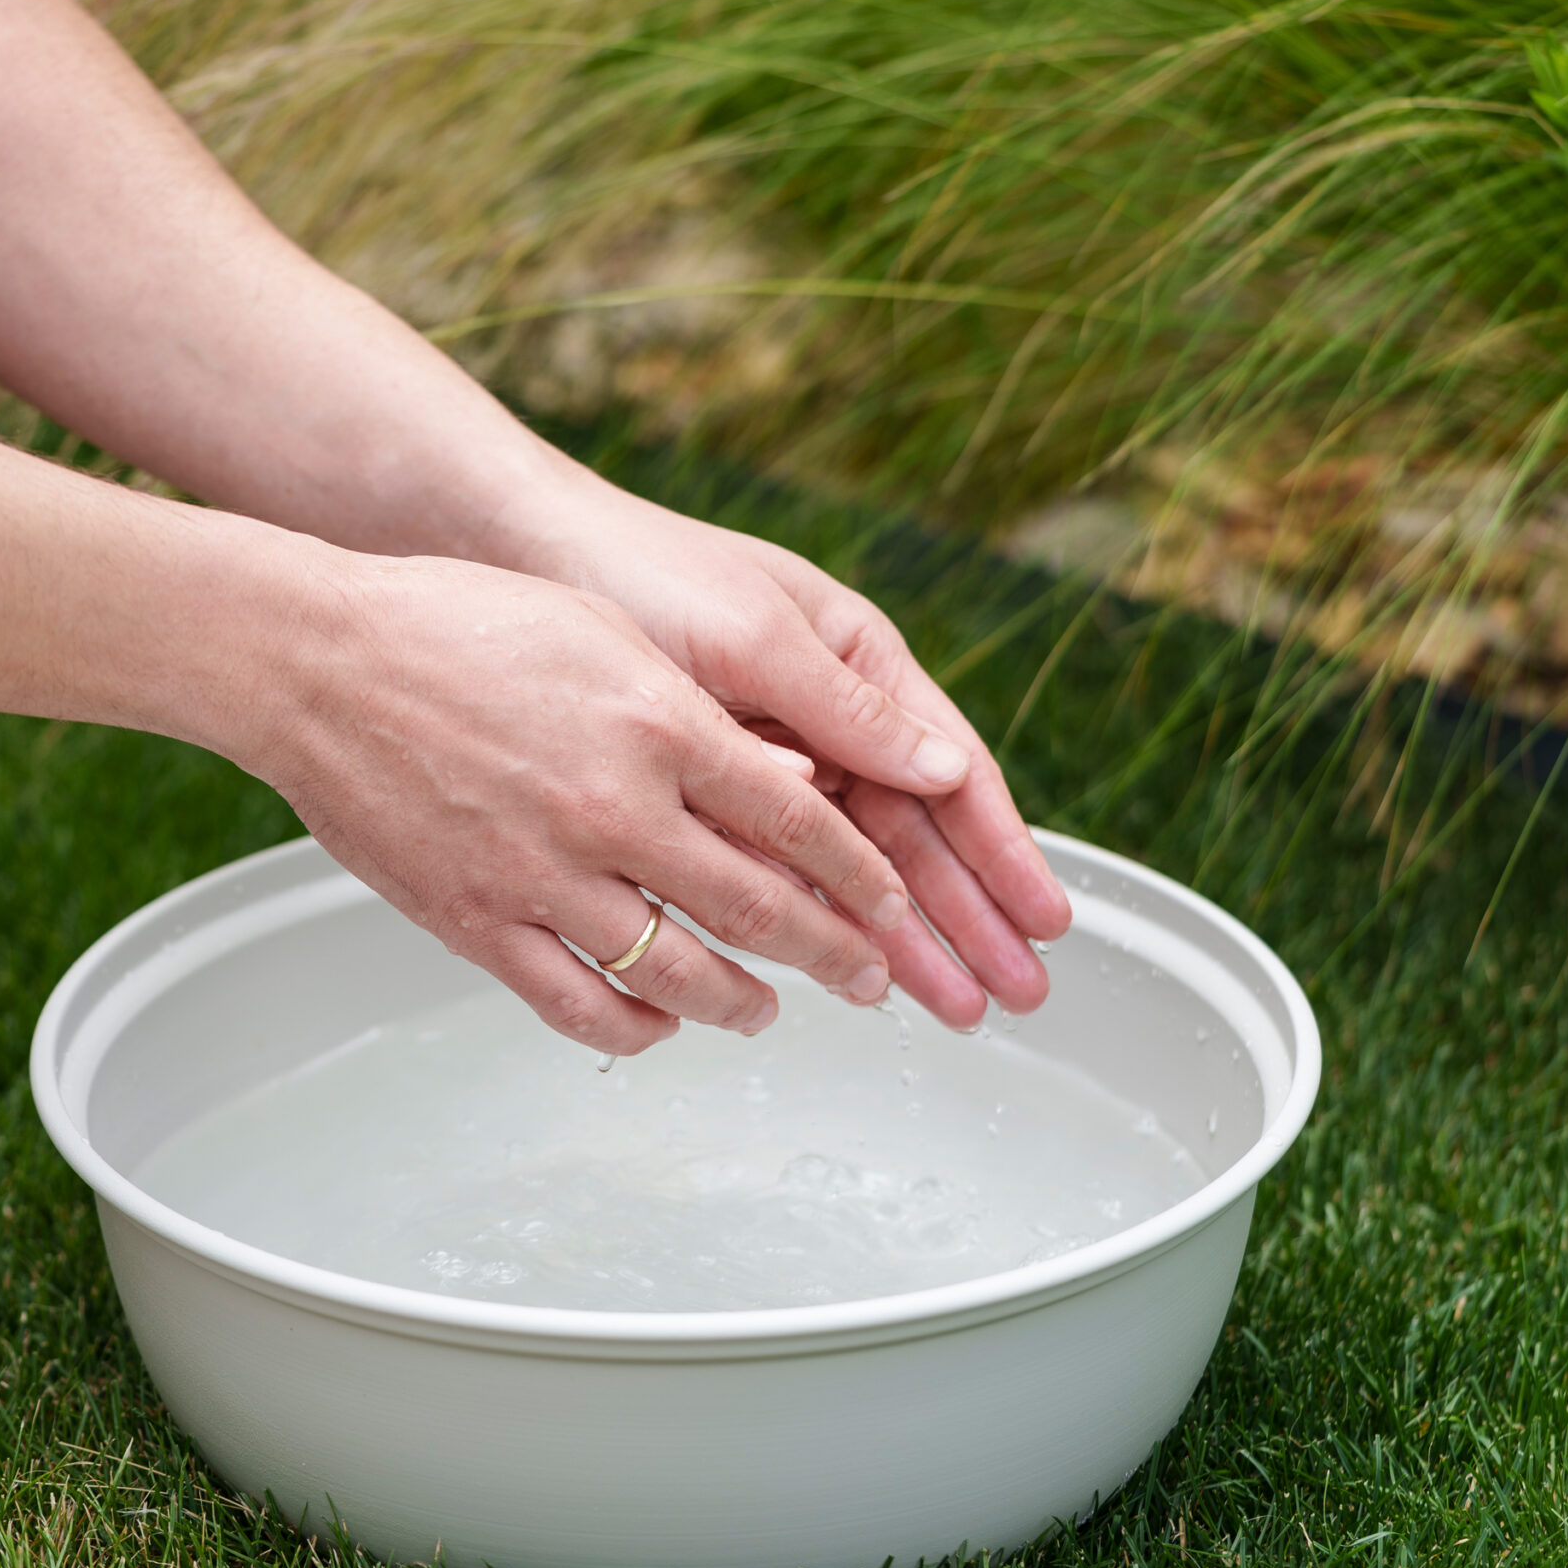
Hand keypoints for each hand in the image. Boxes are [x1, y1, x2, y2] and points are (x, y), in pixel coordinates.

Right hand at [256, 554, 915, 1058]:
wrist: (319, 661)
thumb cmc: (460, 624)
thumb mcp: (609, 637)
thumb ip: (704, 714)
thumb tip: (795, 773)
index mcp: (658, 725)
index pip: (800, 820)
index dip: (862, 874)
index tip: (893, 902)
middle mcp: (613, 809)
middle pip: (759, 906)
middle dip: (835, 951)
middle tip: (870, 977)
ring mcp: (544, 875)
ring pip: (681, 974)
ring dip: (746, 1001)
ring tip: (774, 1008)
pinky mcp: (479, 924)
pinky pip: (579, 1006)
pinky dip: (638, 1028)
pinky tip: (664, 1026)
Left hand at [519, 488, 1070, 1028]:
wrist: (521, 559)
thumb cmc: (644, 570)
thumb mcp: (753, 636)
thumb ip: (845, 709)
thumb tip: (948, 771)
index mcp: (858, 662)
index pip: (952, 774)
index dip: (1003, 853)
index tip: (1045, 920)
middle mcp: (828, 717)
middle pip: (918, 836)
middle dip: (970, 918)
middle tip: (1016, 995)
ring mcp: (774, 759)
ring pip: (858, 865)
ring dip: (908, 936)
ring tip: (956, 1008)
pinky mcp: (711, 794)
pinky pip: (783, 871)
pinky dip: (823, 921)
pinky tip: (857, 974)